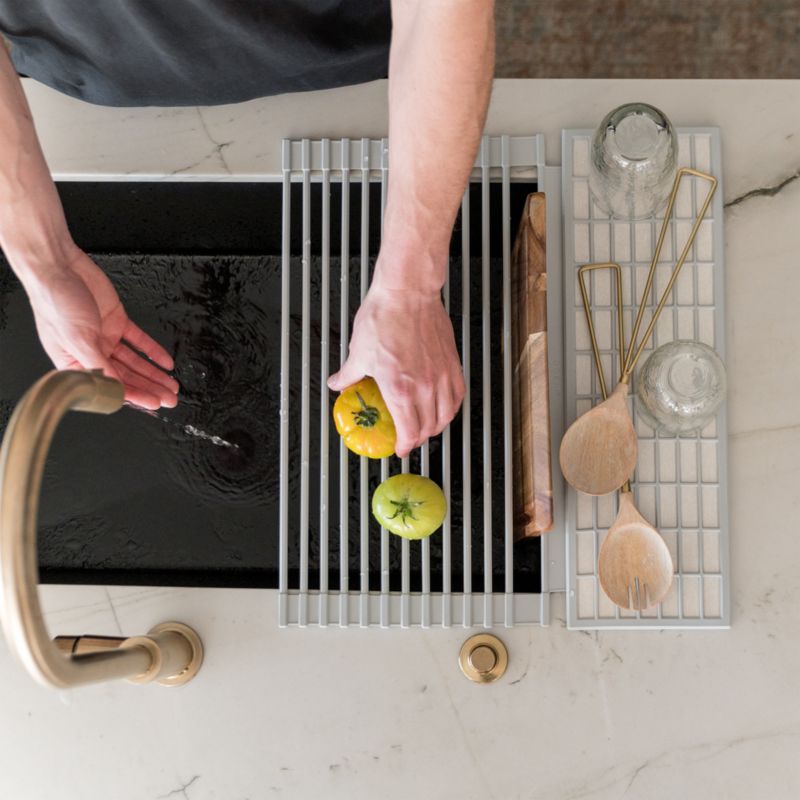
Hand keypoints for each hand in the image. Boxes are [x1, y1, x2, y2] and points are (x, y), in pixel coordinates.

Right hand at [25, 247, 177, 408]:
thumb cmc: (55, 301)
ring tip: (172, 385)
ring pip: (135, 362)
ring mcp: (105, 338)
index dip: (133, 396)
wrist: (59, 267)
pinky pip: (139, 341)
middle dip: (149, 389)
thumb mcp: (77, 338)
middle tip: (170, 399)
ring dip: (154, 374)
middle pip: (126, 377)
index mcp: (74, 363)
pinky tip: (166, 362)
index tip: (153, 403)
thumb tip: (114, 388)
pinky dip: (153, 351)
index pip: (109, 386)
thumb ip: (98, 364)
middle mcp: (91, 353)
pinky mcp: (116, 322)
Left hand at [327, 282, 464, 457]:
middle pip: (429, 428)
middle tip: (409, 438)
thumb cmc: (385, 317)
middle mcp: (425, 387)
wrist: (407, 293)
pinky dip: (451, 406)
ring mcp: (442, 376)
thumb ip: (348, 375)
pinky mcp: (452, 363)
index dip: (405, 446)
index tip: (400, 448)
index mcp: (400, 390)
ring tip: (427, 426)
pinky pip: (458, 395)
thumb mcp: (358, 352)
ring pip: (446, 415)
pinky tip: (444, 406)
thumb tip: (338, 384)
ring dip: (436, 426)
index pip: (409, 432)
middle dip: (418, 439)